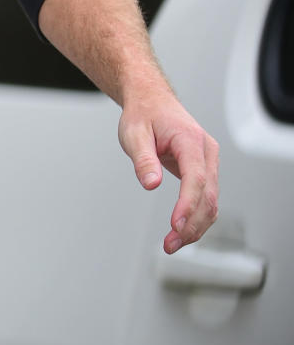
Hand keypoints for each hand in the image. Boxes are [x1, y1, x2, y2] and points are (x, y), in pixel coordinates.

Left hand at [118, 91, 218, 253]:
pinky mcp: (204, 169)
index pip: (195, 177)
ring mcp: (208, 161)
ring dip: (196, 226)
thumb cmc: (143, 114)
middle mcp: (206, 151)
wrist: (152, 100)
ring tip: (172, 244)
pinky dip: (197, 217)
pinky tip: (182, 231)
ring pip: (211, 201)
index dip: (188, 205)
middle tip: (170, 244)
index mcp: (190, 139)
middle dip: (191, 224)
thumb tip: (151, 184)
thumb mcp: (133, 133)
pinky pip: (206, 198)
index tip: (175, 226)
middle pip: (208, 195)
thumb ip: (143, 159)